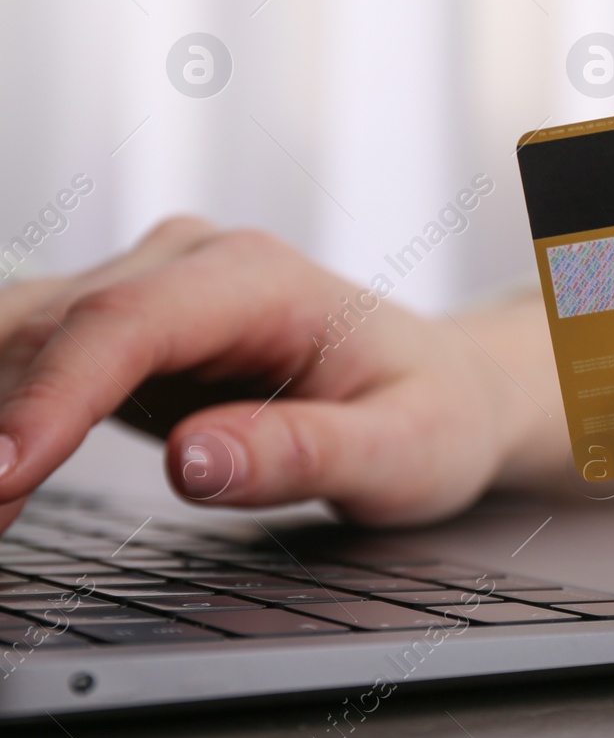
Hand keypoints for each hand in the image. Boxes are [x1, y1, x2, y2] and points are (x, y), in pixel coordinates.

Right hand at [0, 218, 563, 526]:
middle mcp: (192, 264)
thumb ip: (305, 453)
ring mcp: (151, 288)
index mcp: (260, 278)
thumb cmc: (432, 410)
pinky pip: (32, 360)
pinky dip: (1, 415)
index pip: (126, 323)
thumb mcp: (402, 449)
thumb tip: (194, 461)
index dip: (51, 397)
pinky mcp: (125, 328)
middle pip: (54, 327)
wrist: (445, 385)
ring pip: (24, 336)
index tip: (4, 473)